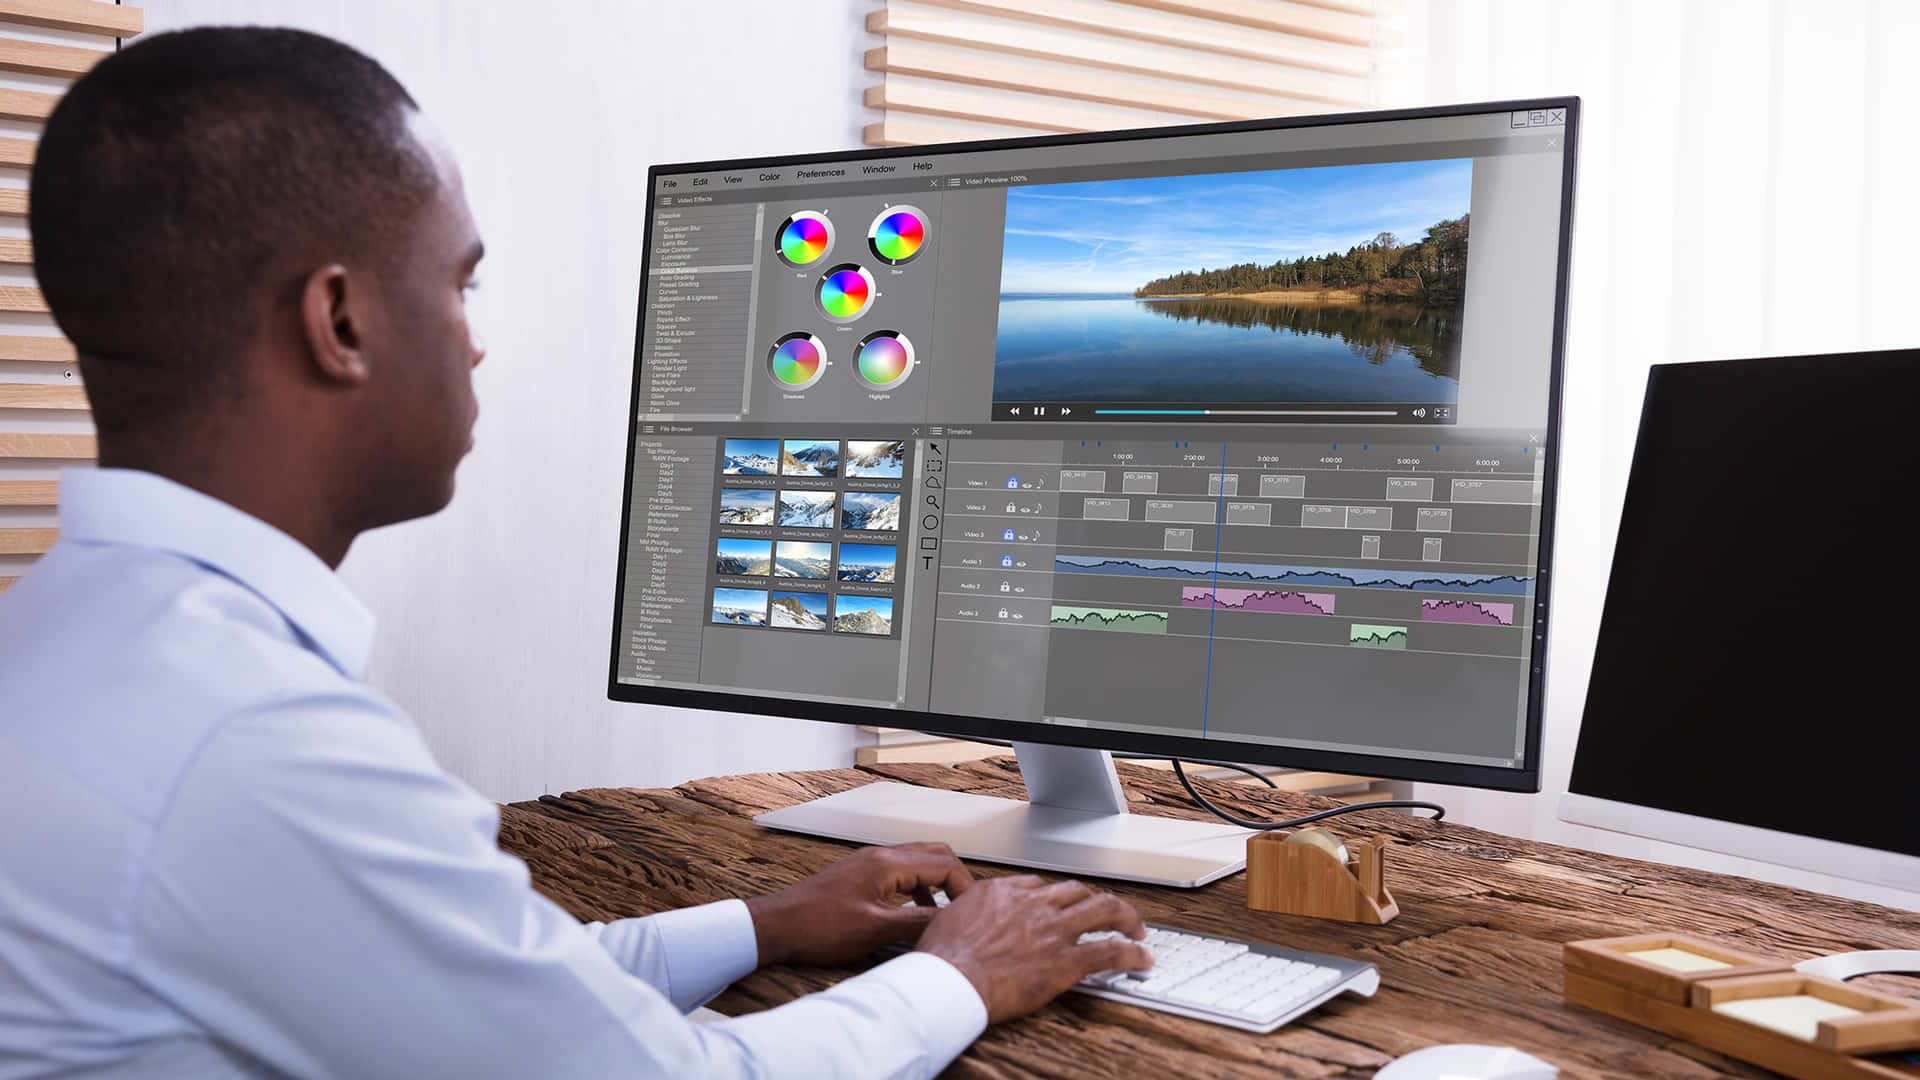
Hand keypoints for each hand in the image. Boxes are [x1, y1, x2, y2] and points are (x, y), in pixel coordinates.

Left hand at [743, 843, 973, 966]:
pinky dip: (916, 889)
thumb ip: (917, 923)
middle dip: (955, 879)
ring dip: (935, 884)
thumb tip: (949, 921)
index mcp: (887, 864)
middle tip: (964, 909)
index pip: (945, 864)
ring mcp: (869, 863)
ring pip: (918, 862)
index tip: (971, 913)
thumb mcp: (875, 930)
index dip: (965, 888)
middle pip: (935, 854)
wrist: (778, 926)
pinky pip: (900, 873)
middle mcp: (880, 856)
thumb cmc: (818, 928)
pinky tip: (913, 914)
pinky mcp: (860, 874)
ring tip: (943, 914)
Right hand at [914, 875, 1151, 1023]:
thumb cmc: (942, 958)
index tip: (1060, 906)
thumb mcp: (949, 920)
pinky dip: (1132, 953)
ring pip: (1103, 910)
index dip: (1054, 896)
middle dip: (1095, 900)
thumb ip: (967, 914)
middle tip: (1106, 911)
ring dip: (1125, 917)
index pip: (1039, 885)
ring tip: (1136, 927)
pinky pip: (1110, 951)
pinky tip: (1142, 957)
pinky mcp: (1066, 961)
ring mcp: (1053, 930)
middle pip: (1077, 890)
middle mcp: (1034, 904)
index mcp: (1003, 892)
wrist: (949, 980)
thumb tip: (964, 920)